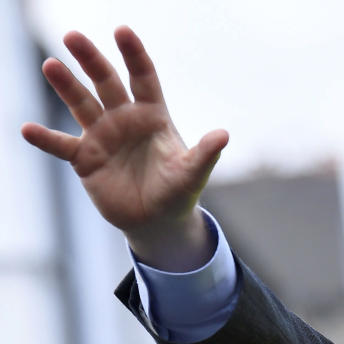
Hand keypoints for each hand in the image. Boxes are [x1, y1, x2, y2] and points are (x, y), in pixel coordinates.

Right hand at [21, 26, 227, 270]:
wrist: (156, 220)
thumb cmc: (178, 192)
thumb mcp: (192, 174)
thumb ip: (205, 154)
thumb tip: (224, 135)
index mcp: (153, 115)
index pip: (143, 78)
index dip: (133, 55)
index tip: (122, 31)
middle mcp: (125, 119)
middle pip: (106, 82)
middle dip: (91, 60)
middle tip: (73, 36)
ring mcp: (102, 136)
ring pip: (81, 103)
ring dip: (66, 85)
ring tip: (51, 66)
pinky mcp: (85, 158)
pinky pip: (61, 145)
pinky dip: (45, 138)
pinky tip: (27, 129)